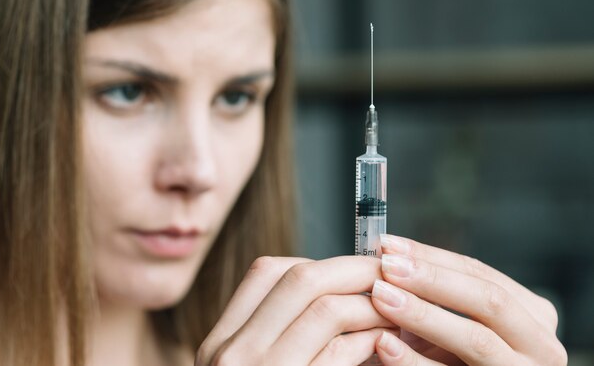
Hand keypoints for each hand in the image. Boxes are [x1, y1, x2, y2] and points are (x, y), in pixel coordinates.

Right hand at [195, 256, 397, 364]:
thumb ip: (279, 336)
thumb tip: (339, 294)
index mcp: (219, 343)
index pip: (264, 273)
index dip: (315, 262)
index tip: (348, 268)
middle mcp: (230, 353)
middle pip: (299, 279)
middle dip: (353, 269)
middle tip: (387, 271)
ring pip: (325, 309)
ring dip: (370, 303)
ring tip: (396, 306)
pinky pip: (340, 351)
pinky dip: (370, 338)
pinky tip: (385, 339)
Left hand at [371, 234, 566, 365]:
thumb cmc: (458, 360)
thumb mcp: (459, 324)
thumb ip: (436, 294)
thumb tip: (389, 253)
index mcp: (532, 315)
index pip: (480, 273)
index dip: (433, 257)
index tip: (390, 245)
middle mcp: (539, 345)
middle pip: (488, 300)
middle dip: (433, 280)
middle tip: (388, 267)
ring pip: (476, 340)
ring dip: (423, 315)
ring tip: (383, 297)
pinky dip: (414, 361)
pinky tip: (386, 345)